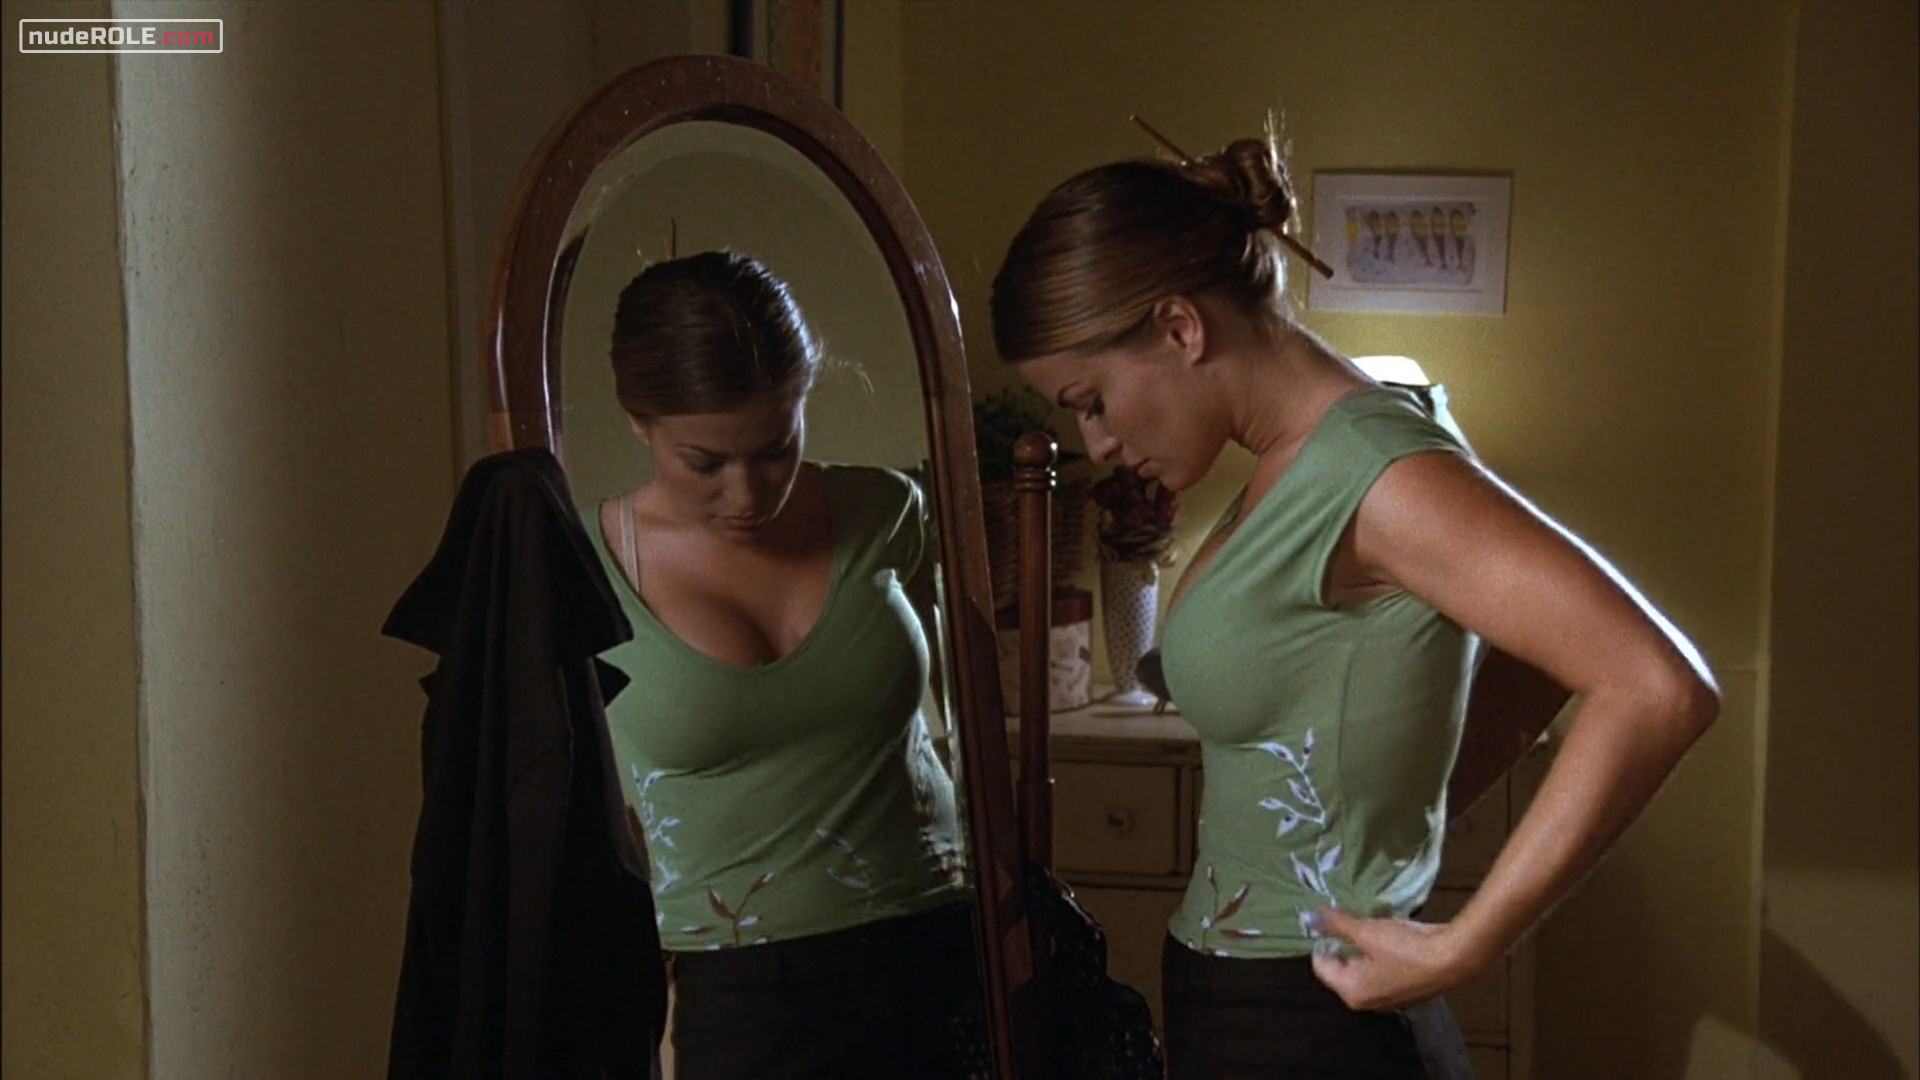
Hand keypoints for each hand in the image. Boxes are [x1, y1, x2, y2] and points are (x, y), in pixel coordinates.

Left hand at [1305, 906, 1487, 1010]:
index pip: (1320, 964)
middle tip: (1355, 921)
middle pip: (1341, 966)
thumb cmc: (1404, 948)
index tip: (1335, 921)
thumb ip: (1336, 924)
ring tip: (1375, 926)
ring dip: (1365, 946)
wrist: (1453, 959)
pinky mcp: (1405, 990)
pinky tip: (1394, 937)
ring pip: (1363, 966)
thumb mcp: (1366, 931)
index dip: (1324, 939)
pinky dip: (1382, 953)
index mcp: (1350, 991)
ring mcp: (1387, 998)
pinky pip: (1382, 969)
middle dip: (1346, 942)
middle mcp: (1365, 1001)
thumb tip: (1309, 917)